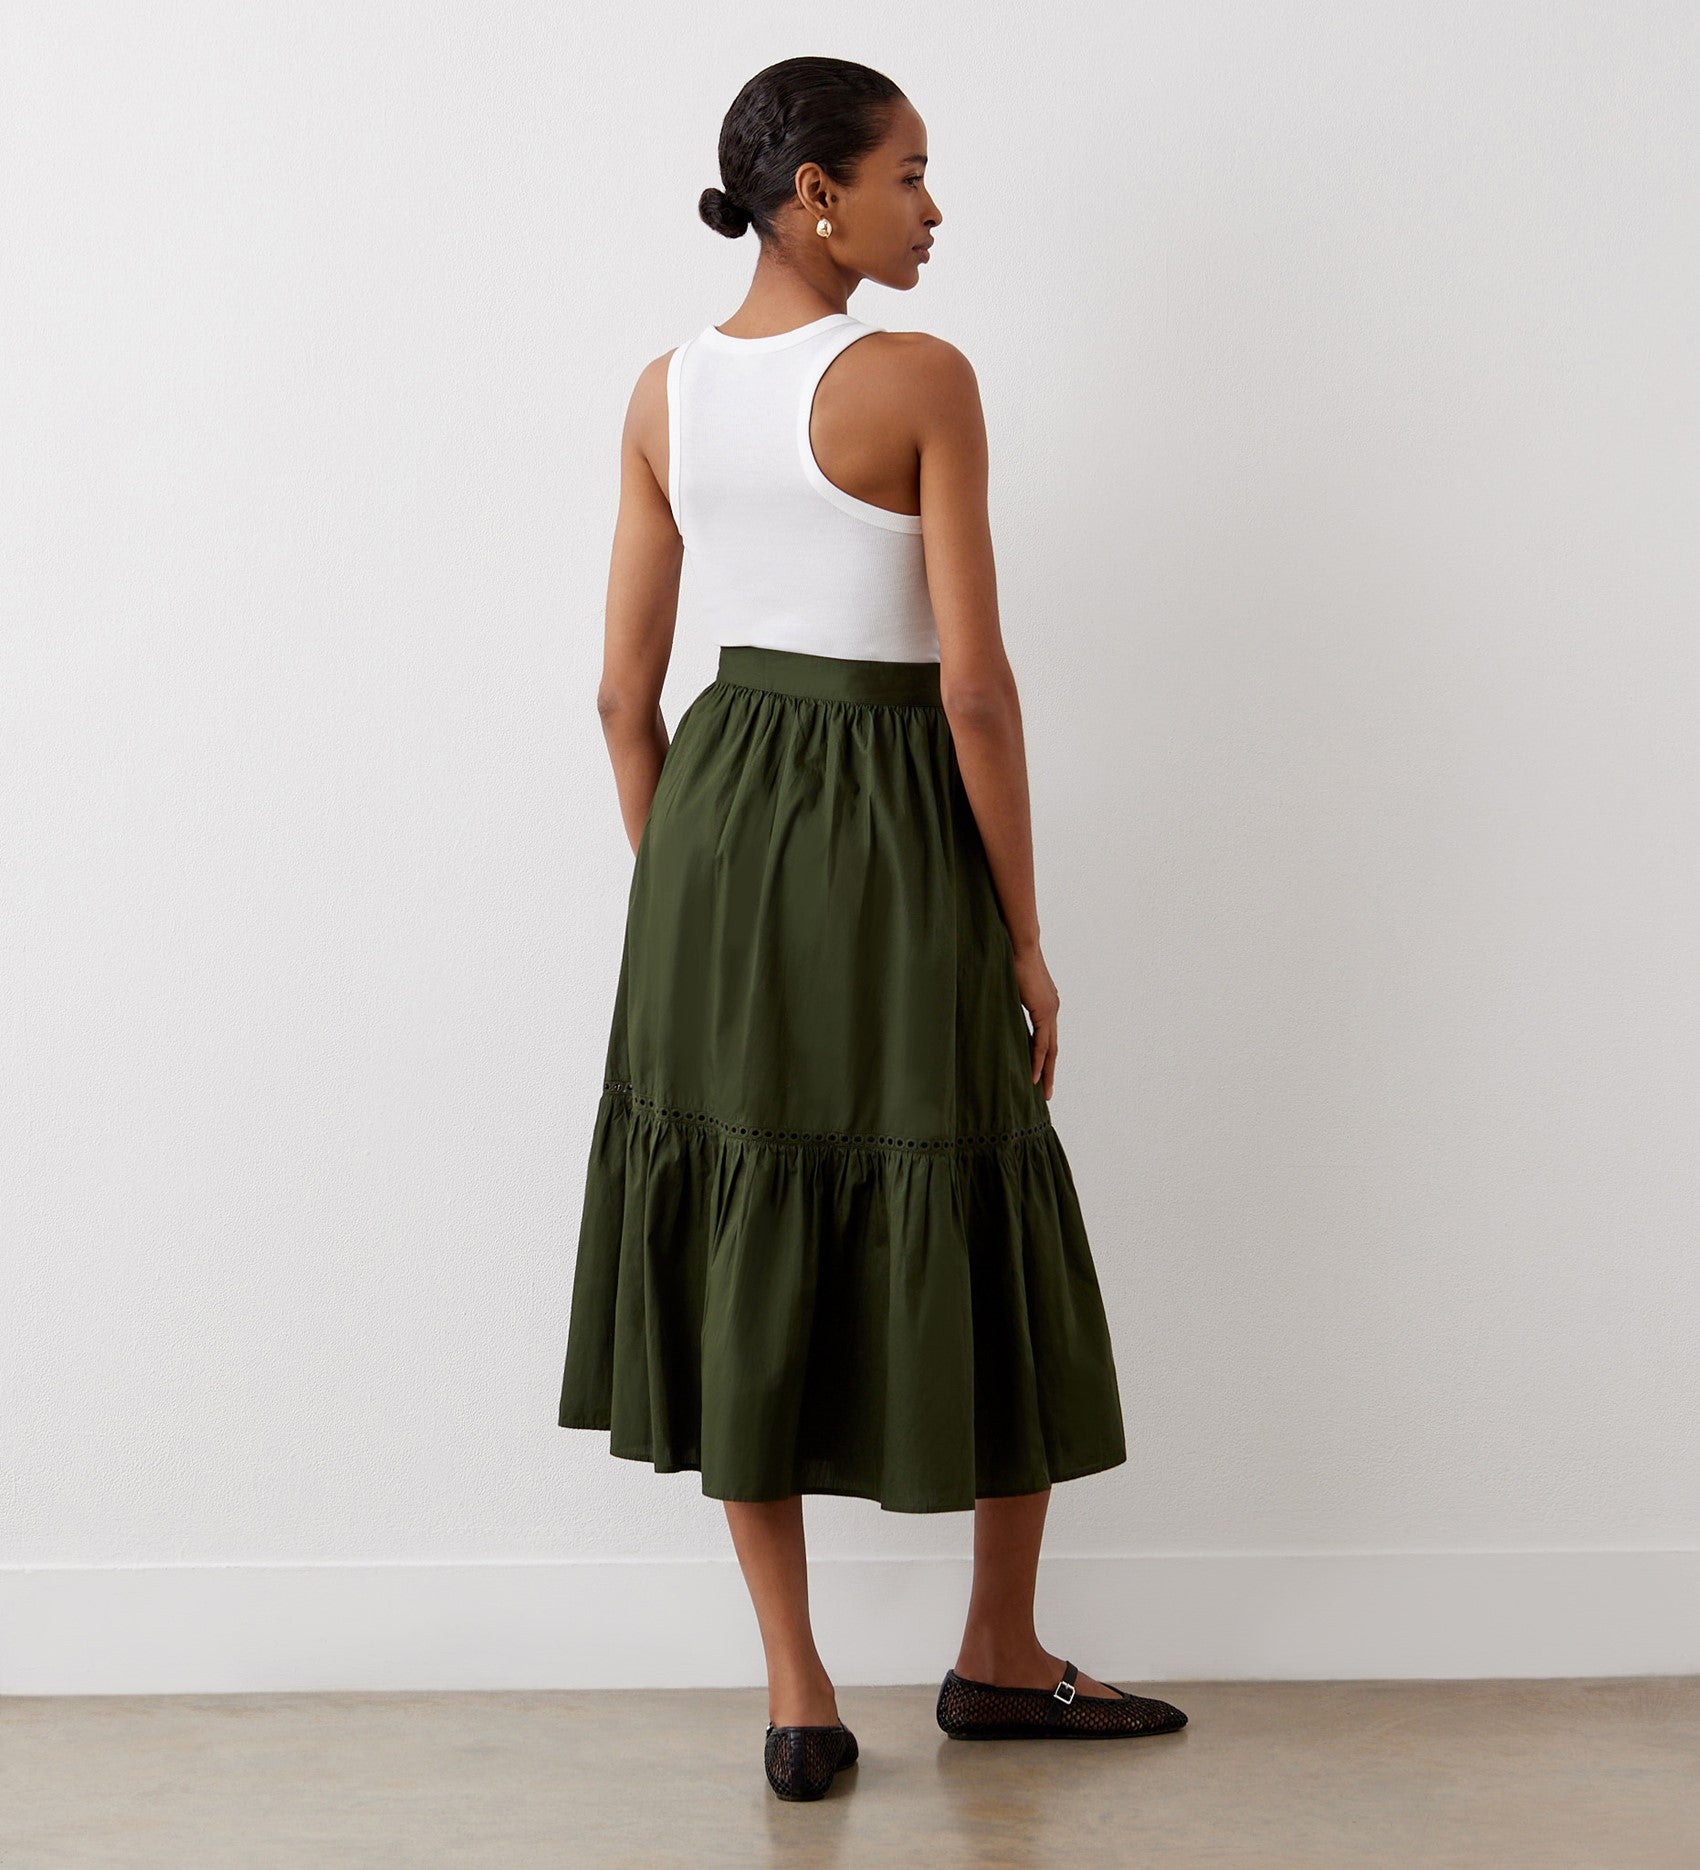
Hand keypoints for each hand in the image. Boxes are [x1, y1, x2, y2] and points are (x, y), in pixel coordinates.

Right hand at [1012, 941, 1059, 1098]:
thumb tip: (993, 1007)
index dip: (1044, 1057)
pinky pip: (1042, 1043)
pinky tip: (1033, 1076)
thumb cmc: (1010, 959)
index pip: (1047, 1037)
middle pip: (1052, 1048)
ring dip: (1046, 1071)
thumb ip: (1008, 1001)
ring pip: (1050, 1049)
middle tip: (1046, 1092)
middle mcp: (1052, 1009)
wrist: (1020, 945)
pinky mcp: (1044, 1011)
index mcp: (1046, 1003)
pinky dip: (1038, 1061)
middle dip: (1049, 1071)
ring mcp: (1051, 1010)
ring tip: (1042, 1091)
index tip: (1040, 1073)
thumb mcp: (1010, 986)